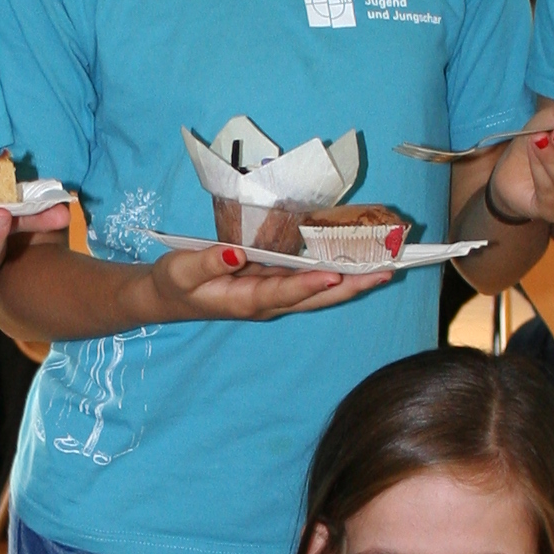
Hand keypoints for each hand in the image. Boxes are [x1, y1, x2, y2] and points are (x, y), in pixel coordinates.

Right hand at [144, 242, 388, 321]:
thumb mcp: (181, 271)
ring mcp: (274, 295)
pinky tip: (357, 260)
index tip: (333, 276)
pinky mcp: (276, 284)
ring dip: (352, 281)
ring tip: (384, 267)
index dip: (308, 285)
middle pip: (316, 297)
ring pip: (319, 292)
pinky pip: (311, 280)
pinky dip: (336, 272)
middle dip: (350, 286)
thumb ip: (207, 262)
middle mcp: (268, 301)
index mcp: (246, 300)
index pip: (282, 292)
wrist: (169, 296)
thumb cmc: (175, 283)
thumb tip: (234, 251)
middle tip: (384, 272)